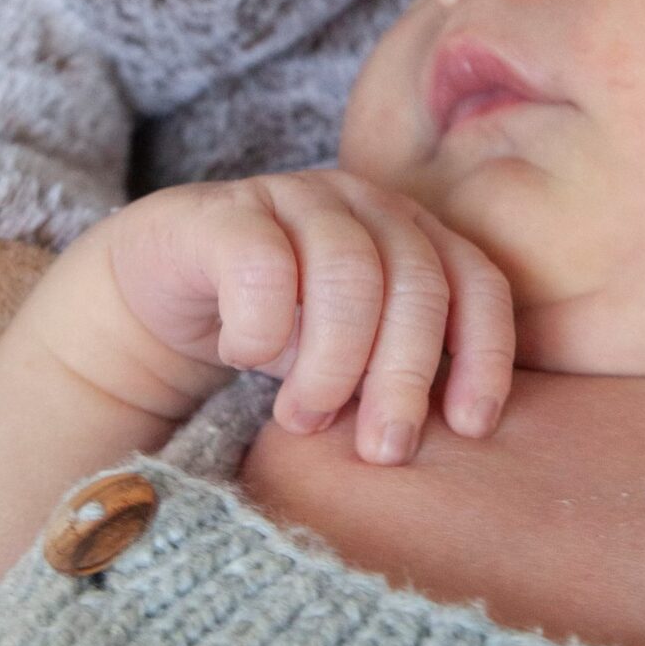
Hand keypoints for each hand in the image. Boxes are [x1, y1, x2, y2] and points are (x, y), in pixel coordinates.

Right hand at [93, 170, 515, 464]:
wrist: (160, 290)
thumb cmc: (276, 330)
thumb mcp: (349, 356)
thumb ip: (397, 376)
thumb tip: (452, 439)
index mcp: (412, 234)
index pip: (476, 281)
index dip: (484, 352)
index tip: (470, 426)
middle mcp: (364, 205)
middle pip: (416, 281)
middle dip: (403, 376)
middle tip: (379, 449)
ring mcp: (296, 197)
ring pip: (347, 271)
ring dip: (333, 362)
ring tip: (303, 418)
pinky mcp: (225, 213)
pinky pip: (262, 264)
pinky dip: (262, 327)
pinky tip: (244, 358)